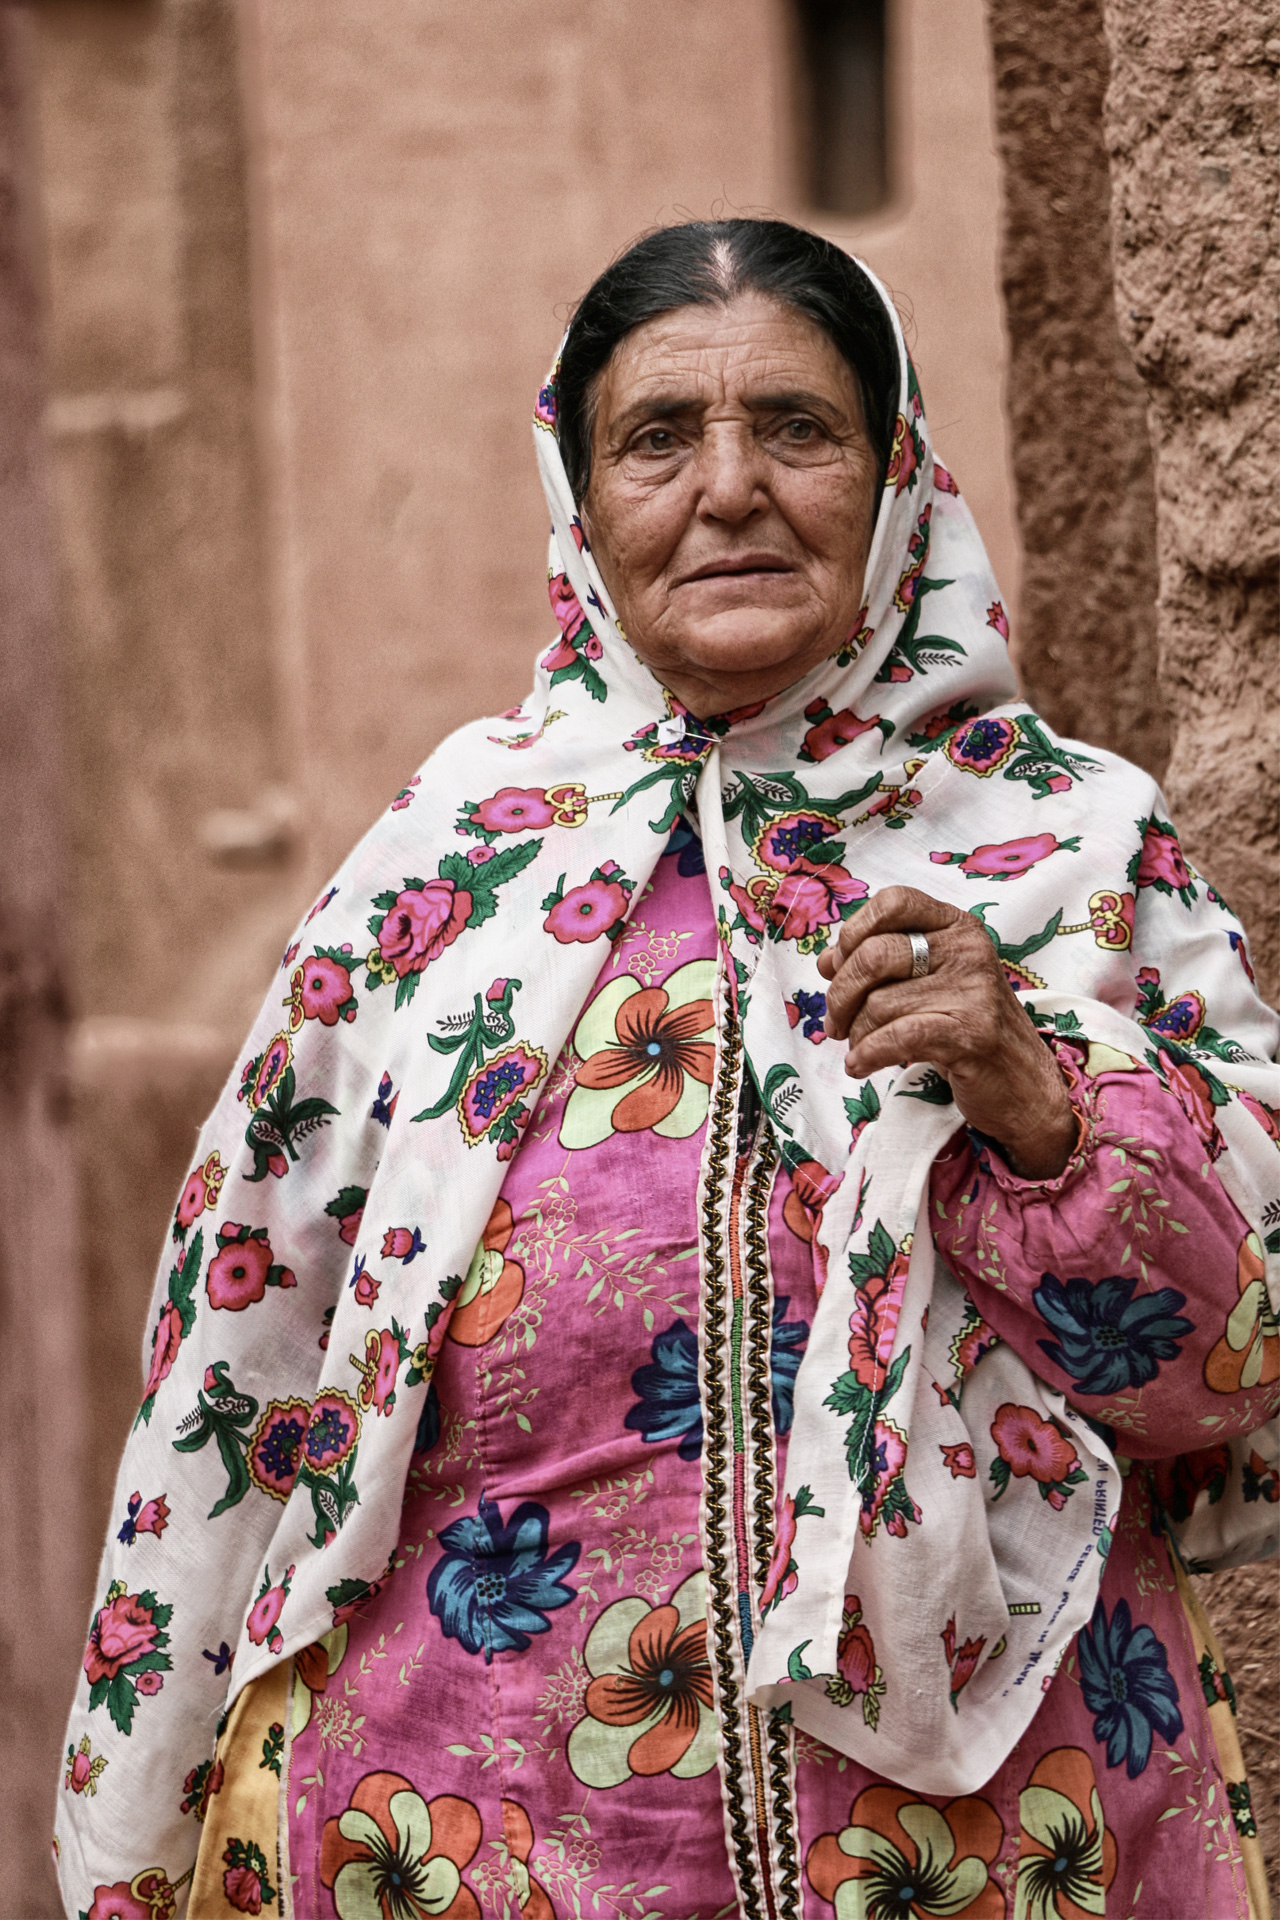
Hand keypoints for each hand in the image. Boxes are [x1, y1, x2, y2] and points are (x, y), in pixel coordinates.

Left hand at [816, 885, 1077, 1179]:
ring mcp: (973, 991)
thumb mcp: (927, 985)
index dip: (854, 931)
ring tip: (858, 1049)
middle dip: (841, 994)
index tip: (839, 966)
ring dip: (856, 1034)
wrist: (1023, 1083)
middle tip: (836, 1023)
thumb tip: (827, 961)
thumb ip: (880, 966)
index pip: (894, 901)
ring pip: (879, 1003)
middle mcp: (968, 950)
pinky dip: (868, 1054)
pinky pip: (896, 1036)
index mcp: (957, 927)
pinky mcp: (970, 1034)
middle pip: (874, 955)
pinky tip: (860, 1066)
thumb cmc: (966, 1028)